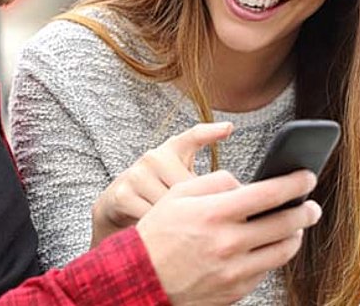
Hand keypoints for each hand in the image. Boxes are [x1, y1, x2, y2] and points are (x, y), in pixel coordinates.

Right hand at [91, 122, 232, 246]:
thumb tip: (241, 195)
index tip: (228, 129)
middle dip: (196, 207)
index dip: (210, 132)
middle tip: (195, 218)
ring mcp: (137, 175)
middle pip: (188, 187)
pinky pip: (153, 218)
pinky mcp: (123, 195)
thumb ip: (205, 182)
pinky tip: (160, 230)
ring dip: (177, 222)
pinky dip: (159, 230)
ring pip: (170, 205)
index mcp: (173, 149)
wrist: (118, 202)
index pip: (193, 137)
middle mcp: (154, 157)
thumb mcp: (181, 179)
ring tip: (175, 224)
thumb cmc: (159, 190)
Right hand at [137, 169, 322, 304]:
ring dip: (295, 235)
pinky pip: (267, 270)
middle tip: (312, 205)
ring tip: (295, 226)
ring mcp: (234, 270)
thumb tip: (246, 183)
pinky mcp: (236, 290)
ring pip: (283, 250)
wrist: (140, 279)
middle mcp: (228, 243)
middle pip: (286, 223)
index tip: (308, 176)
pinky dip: (274, 255)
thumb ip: (217, 181)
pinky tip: (270, 246)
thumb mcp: (179, 194)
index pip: (270, 193)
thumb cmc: (158, 234)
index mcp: (215, 213)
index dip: (296, 183)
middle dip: (307, 211)